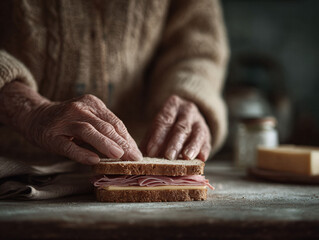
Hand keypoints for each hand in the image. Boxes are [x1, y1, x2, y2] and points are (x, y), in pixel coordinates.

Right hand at [25, 94, 142, 163]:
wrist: (36, 116)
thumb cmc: (69, 121)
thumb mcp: (89, 118)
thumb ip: (106, 129)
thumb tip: (130, 147)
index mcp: (93, 104)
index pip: (115, 122)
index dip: (127, 138)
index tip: (137, 152)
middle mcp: (79, 108)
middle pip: (104, 126)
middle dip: (122, 143)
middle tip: (134, 157)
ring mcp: (64, 121)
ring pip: (88, 131)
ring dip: (105, 143)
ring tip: (119, 156)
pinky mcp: (51, 135)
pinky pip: (68, 145)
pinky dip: (81, 153)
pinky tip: (93, 159)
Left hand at [143, 95, 210, 160]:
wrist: (187, 118)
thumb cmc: (167, 126)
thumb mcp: (156, 127)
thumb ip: (149, 140)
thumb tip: (140, 156)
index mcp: (173, 105)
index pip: (164, 120)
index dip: (157, 136)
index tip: (151, 151)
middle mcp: (188, 111)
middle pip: (181, 127)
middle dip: (174, 143)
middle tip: (168, 156)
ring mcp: (200, 122)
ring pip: (197, 133)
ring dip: (192, 146)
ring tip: (186, 157)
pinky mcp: (207, 135)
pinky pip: (207, 142)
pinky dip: (204, 151)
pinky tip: (201, 158)